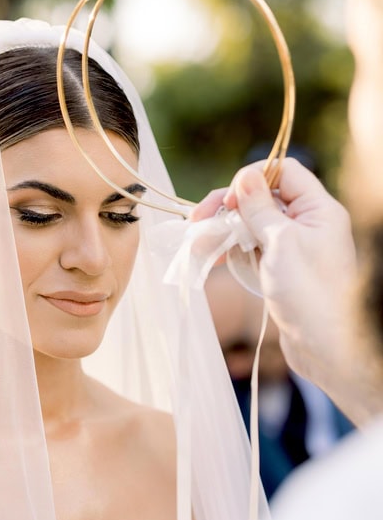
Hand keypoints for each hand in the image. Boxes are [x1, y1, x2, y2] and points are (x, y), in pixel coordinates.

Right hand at [194, 159, 380, 425]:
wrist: (324, 346)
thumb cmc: (309, 293)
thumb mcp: (281, 243)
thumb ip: (260, 209)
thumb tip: (244, 177)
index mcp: (318, 210)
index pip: (284, 172)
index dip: (252, 178)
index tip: (227, 201)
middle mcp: (308, 224)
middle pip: (263, 198)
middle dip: (228, 207)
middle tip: (197, 220)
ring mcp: (294, 248)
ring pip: (252, 226)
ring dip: (223, 231)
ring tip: (195, 245)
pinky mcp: (281, 270)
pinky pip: (252, 250)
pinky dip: (231, 251)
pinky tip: (210, 258)